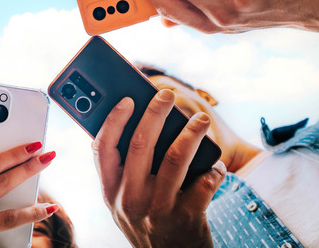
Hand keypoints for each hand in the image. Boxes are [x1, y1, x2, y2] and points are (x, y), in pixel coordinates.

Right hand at [0, 137, 57, 246]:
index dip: (12, 154)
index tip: (32, 145)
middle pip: (1, 185)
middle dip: (28, 169)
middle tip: (48, 158)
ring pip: (8, 217)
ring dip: (33, 209)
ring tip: (50, 205)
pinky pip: (5, 241)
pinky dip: (23, 235)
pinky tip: (38, 227)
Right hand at [93, 89, 225, 247]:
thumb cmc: (150, 223)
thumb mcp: (125, 201)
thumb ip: (126, 170)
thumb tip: (144, 122)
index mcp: (110, 191)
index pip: (103, 148)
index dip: (113, 120)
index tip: (127, 99)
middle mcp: (130, 200)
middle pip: (140, 145)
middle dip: (155, 113)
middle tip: (167, 95)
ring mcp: (157, 210)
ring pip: (174, 158)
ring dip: (191, 133)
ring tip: (202, 120)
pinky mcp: (186, 219)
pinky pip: (203, 182)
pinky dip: (213, 169)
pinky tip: (215, 166)